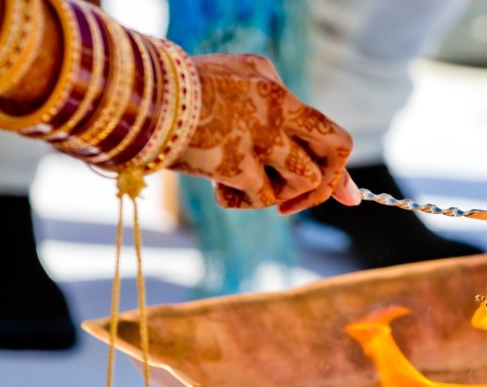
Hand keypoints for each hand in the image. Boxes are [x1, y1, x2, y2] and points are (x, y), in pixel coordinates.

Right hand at [172, 54, 359, 214]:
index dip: (339, 168)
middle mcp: (277, 110)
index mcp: (277, 91)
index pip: (329, 131)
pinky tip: (216, 188)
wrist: (141, 94)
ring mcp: (261, 137)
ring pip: (305, 180)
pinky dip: (240, 202)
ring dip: (278, 195)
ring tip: (242, 184)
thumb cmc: (179, 90)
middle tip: (295, 205)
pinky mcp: (238, 164)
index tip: (345, 197)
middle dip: (326, 186)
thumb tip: (301, 156)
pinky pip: (263, 198)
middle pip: (335, 152)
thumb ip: (270, 110)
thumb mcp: (234, 81)